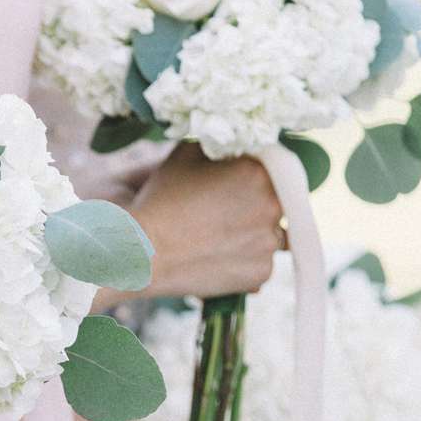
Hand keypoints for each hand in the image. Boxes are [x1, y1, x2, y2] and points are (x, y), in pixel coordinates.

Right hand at [131, 144, 284, 298]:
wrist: (143, 252)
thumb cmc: (161, 200)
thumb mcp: (186, 154)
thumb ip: (218, 147)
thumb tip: (231, 146)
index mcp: (258, 172)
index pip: (271, 168)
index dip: (252, 176)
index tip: (234, 185)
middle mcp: (272, 206)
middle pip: (277, 201)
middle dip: (256, 205)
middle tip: (224, 213)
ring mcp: (269, 243)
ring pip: (272, 235)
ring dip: (254, 234)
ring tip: (219, 237)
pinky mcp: (261, 274)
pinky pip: (261, 264)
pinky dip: (245, 262)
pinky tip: (218, 257)